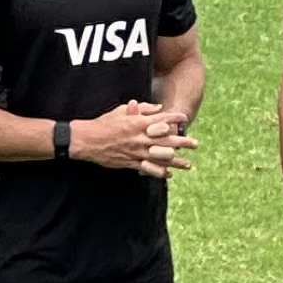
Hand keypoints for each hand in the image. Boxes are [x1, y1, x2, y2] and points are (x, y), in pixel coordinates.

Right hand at [70, 100, 195, 175]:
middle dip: (182, 142)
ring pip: (160, 157)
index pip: (161, 119)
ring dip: (176, 161)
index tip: (184, 118)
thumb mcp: (121, 111)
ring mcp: (136, 151)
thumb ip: (141, 110)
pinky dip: (159, 172)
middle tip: (195, 144)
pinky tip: (168, 174)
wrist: (87, 140)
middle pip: (166, 140)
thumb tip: (158, 108)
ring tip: (188, 164)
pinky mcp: (130, 162)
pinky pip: (148, 168)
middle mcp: (140, 137)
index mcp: (138, 123)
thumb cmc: (104, 123)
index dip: (174, 118)